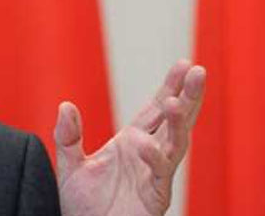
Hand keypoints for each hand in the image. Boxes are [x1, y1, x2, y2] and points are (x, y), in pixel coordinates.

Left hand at [54, 60, 205, 215]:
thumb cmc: (83, 208)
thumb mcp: (71, 167)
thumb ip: (69, 136)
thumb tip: (65, 105)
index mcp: (132, 142)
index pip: (156, 108)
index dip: (170, 87)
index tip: (184, 63)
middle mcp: (148, 154)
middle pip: (174, 120)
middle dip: (188, 96)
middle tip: (198, 70)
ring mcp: (154, 175)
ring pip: (174, 144)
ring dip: (178, 123)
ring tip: (177, 101)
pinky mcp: (155, 196)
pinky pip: (160, 174)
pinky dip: (154, 158)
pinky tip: (146, 144)